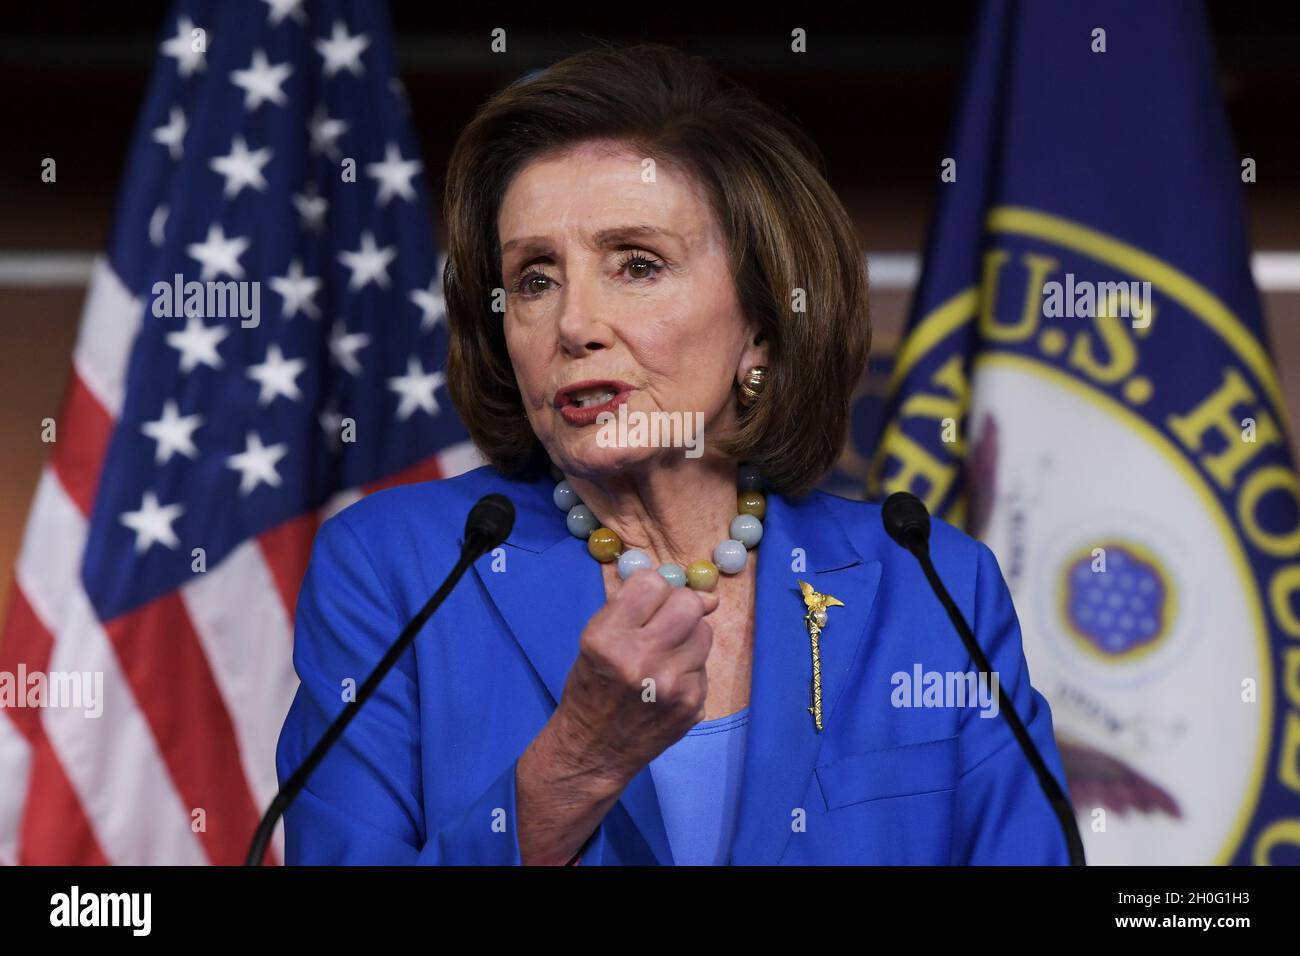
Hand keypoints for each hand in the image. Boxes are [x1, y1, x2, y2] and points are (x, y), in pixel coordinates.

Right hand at [550, 567, 716, 787]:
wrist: (594, 750)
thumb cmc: (591, 688)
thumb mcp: (595, 641)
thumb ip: (638, 609)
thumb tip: (706, 597)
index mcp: (607, 639)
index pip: (651, 583)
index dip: (651, 589)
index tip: (646, 603)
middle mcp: (641, 660)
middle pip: (688, 604)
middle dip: (680, 605)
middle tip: (665, 622)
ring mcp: (671, 685)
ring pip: (703, 632)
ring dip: (688, 636)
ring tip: (664, 654)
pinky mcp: (692, 704)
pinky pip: (703, 665)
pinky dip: (689, 667)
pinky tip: (667, 683)